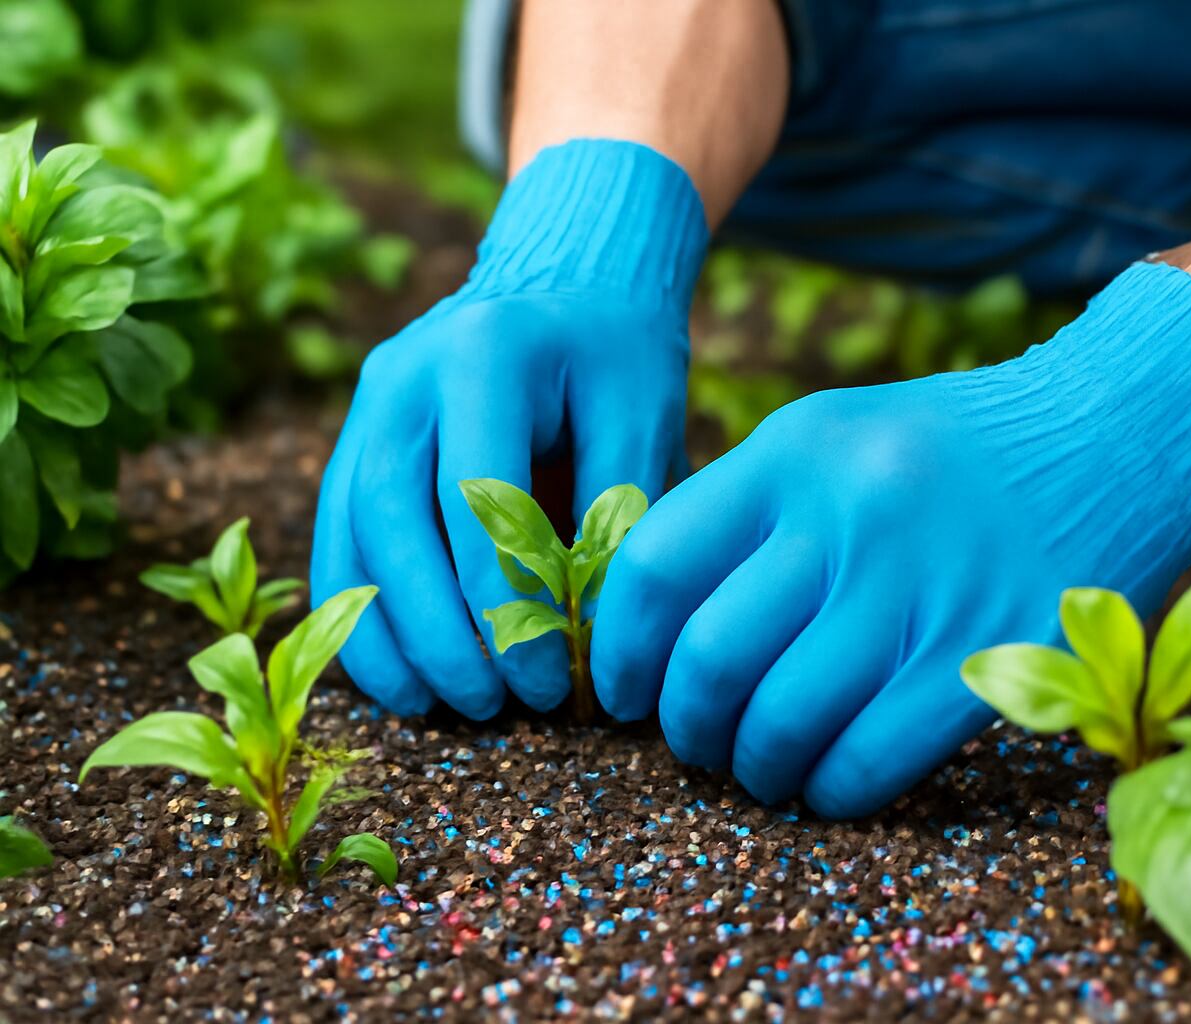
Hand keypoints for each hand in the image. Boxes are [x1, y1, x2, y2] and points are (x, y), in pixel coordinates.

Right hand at [311, 140, 706, 717]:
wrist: (569, 281)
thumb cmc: (619, 356)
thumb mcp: (644, 417)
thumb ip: (618, 519)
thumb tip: (594, 648)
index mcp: (483, 353)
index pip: (479, 496)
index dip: (510, 602)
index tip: (555, 676)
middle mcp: (404, 376)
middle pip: (394, 520)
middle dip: (440, 630)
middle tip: (494, 704)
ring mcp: (367, 407)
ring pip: (350, 533)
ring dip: (387, 633)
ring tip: (441, 706)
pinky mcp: (356, 441)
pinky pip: (338, 536)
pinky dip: (360, 611)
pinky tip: (398, 676)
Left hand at [592, 263, 1190, 816]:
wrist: (1118, 432)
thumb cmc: (957, 449)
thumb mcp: (837, 437)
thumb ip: (747, 512)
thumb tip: (653, 624)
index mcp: (794, 452)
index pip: (657, 566)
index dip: (621, 650)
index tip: (625, 691)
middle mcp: (849, 514)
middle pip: (710, 657)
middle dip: (686, 728)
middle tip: (695, 744)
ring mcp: (921, 586)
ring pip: (783, 720)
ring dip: (755, 767)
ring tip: (763, 767)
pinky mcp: (990, 654)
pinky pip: (869, 758)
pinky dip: (830, 790)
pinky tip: (828, 781)